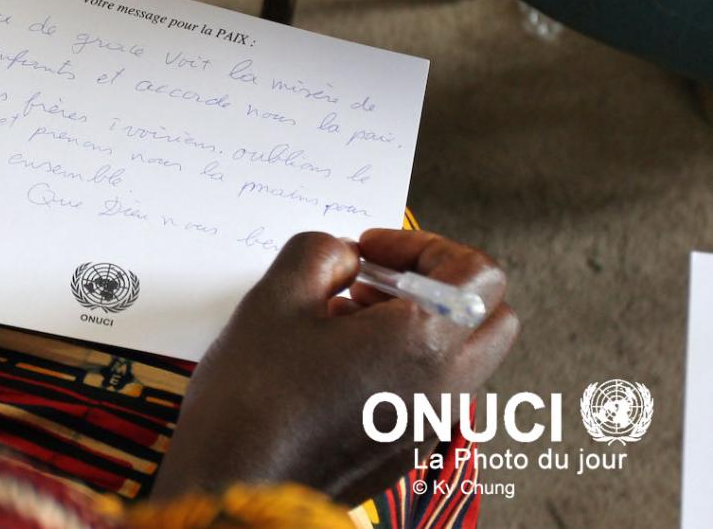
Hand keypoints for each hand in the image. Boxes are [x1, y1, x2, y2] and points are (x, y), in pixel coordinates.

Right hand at [152, 230, 517, 505]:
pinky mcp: (406, 452)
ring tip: (345, 319)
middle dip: (440, 286)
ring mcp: (429, 427)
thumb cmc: (255, 395)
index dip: (424, 245)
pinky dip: (402, 364)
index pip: (477, 274)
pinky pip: (430, 393)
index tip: (374, 250)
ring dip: (420, 325)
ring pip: (461, 358)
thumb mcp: (278, 295)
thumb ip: (322, 252)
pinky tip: (337, 361)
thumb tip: (344, 258)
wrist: (234, 481)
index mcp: (425, 343)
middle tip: (378, 278)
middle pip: (490, 319)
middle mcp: (445, 389)